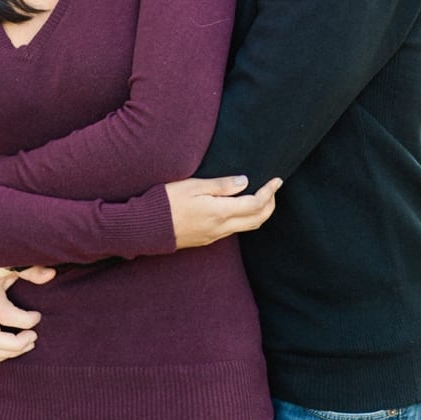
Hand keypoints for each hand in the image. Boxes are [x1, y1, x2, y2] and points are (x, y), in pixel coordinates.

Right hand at [0, 278, 45, 362]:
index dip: (26, 320)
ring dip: (7, 353)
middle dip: (15, 345)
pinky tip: (13, 348)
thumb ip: (30, 270)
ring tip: (28, 344)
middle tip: (34, 337)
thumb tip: (51, 274)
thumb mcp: (9, 265)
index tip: (38, 316)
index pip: (5, 316)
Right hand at [166, 175, 282, 249]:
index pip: (255, 204)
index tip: (277, 180)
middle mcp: (220, 228)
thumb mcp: (193, 186)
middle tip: (274, 188)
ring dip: (260, 213)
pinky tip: (242, 208)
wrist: (143, 228)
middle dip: (271, 204)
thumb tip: (245, 182)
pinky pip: (234, 231)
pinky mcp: (206, 239)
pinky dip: (246, 219)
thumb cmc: (165, 202)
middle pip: (257, 220)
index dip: (270, 192)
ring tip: (263, 196)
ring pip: (247, 227)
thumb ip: (221, 185)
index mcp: (219, 213)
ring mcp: (213, 236)